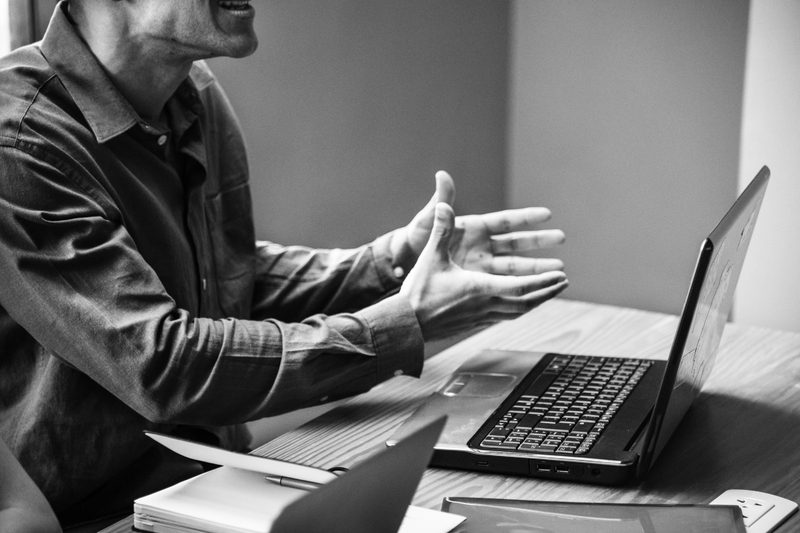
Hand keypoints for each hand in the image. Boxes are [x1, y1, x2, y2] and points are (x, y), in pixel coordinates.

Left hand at [396, 171, 565, 276]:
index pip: (506, 221)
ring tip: (559, 272)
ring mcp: (482, 265)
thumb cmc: (414, 239)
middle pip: (517, 243)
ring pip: (515, 267)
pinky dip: (521, 287)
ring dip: (536, 268)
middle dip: (540, 242)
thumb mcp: (427, 221)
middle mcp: (482, 245)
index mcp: (475, 228)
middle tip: (562, 238)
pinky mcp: (478, 282)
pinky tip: (539, 291)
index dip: (526, 218)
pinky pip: (504, 285)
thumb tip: (441, 174)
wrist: (403, 264)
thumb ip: (440, 202)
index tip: (547, 214)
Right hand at [400, 201, 568, 340]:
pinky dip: (520, 309)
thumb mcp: (431, 257)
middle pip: (526, 300)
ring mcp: (481, 316)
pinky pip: (505, 317)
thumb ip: (441, 229)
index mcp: (479, 287)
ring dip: (537, 301)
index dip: (543, 281)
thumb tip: (444, 205)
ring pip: (518, 311)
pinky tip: (522, 306)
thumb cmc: (418, 291)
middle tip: (563, 281)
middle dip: (547, 291)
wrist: (406, 325)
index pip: (520, 286)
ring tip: (549, 293)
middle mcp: (485, 304)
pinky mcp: (475, 323)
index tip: (559, 276)